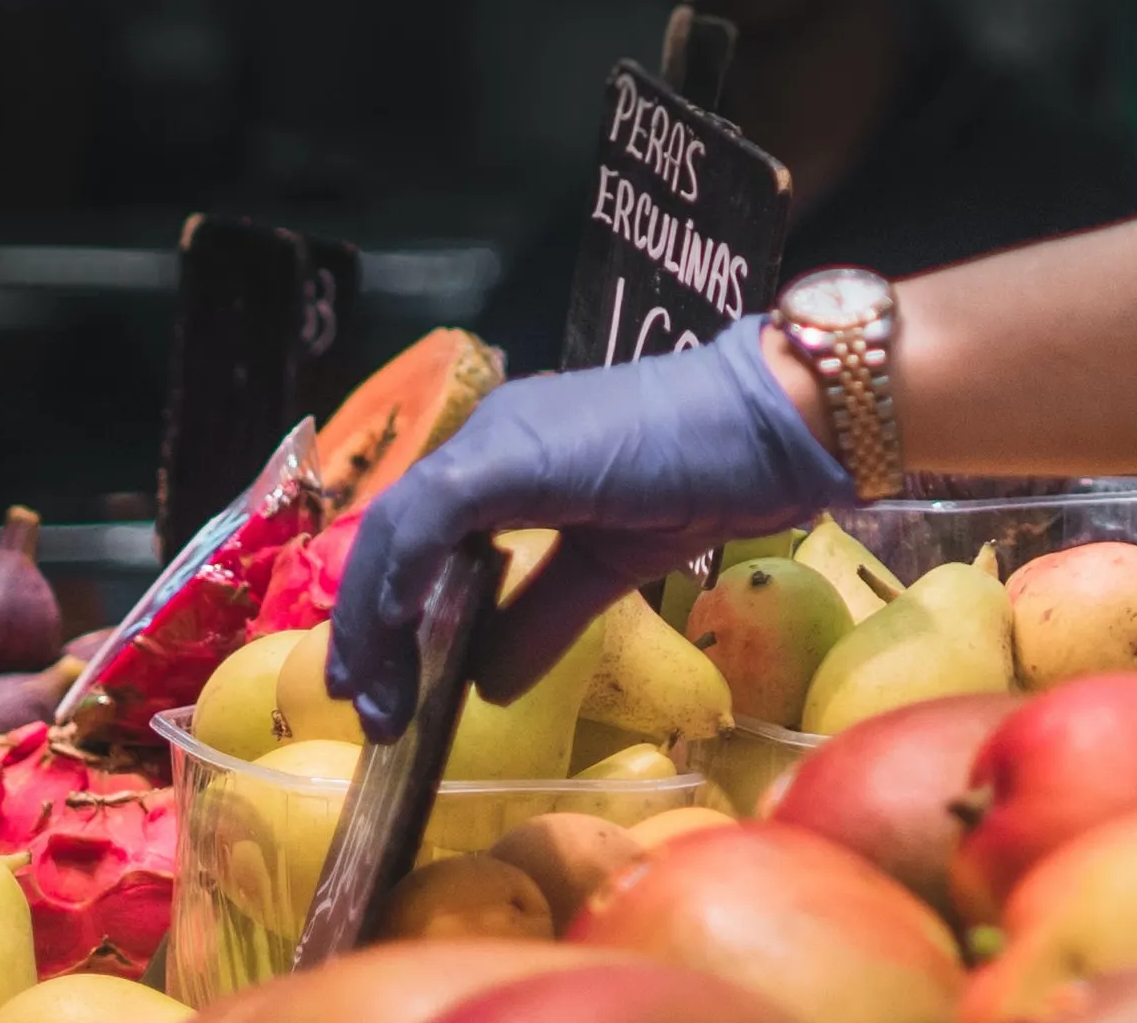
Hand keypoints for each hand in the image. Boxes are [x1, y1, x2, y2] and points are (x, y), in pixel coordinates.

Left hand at [330, 324, 858, 735]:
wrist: (769, 427)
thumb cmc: (708, 479)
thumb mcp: (609, 566)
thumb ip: (544, 617)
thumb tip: (486, 687)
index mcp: (510, 456)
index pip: (419, 534)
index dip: (386, 610)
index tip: (381, 686)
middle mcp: (490, 438)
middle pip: (394, 534)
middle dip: (367, 628)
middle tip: (368, 709)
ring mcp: (497, 438)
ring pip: (399, 527)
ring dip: (375, 620)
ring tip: (377, 699)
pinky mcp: (509, 454)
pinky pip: (432, 517)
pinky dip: (404, 579)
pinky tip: (400, 637)